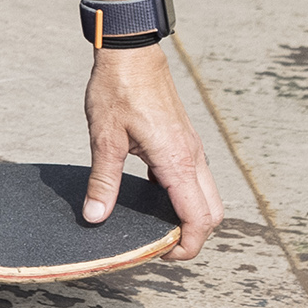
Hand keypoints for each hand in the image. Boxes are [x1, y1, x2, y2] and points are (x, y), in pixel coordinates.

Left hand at [83, 44, 222, 256]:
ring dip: (190, 216)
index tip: (161, 254)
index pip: (200, 219)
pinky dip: (184, 197)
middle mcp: (192, 157)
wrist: (132, 52)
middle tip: (159, 245)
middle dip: (193, 236)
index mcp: (177, 161)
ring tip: (155, 225)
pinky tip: (152, 198)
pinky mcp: (184, 140)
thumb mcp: (105, 138)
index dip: (187, 247)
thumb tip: (95, 217)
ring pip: (207, 196)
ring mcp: (191, 148)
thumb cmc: (119, 89)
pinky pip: (195, 179)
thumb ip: (103, 181)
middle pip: (212, 213)